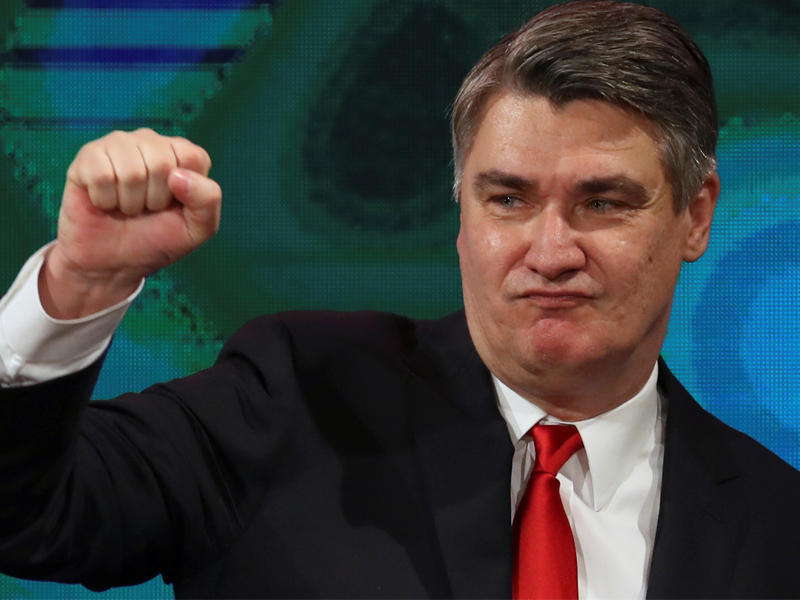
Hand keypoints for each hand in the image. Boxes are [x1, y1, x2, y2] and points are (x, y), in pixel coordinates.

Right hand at [40, 128, 221, 318]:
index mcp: (182, 154)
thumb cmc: (156, 240)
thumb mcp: (197, 228)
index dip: (184, 193)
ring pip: (130, 170)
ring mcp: (118, 145)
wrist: (112, 263)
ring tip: (126, 206)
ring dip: (128, 202)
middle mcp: (151, 142)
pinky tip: (105, 202)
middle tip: (145, 209)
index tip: (174, 206)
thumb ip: (208, 199)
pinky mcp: (88, 156)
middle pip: (160, 163)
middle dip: (154, 199)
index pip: (193, 158)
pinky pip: (101, 175)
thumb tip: (177, 175)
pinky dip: (105, 200)